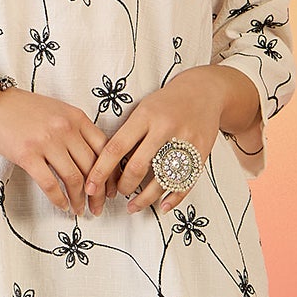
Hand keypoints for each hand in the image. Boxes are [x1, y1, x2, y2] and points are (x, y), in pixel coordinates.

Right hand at [0, 87, 110, 216]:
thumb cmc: (27, 111)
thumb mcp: (60, 112)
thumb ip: (78, 131)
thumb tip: (96, 161)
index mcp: (77, 118)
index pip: (104, 149)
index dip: (111, 173)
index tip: (111, 189)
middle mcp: (65, 129)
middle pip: (92, 167)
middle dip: (98, 193)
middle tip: (98, 207)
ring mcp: (46, 142)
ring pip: (73, 178)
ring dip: (79, 199)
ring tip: (80, 210)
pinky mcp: (28, 155)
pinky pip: (49, 183)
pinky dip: (59, 199)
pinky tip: (62, 206)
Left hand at [81, 69, 229, 217]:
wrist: (205, 91)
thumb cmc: (166, 103)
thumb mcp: (143, 109)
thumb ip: (128, 134)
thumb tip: (105, 166)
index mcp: (145, 116)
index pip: (116, 147)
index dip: (101, 170)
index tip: (91, 187)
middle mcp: (165, 128)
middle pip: (138, 166)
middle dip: (124, 186)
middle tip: (118, 193)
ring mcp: (185, 141)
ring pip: (161, 180)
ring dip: (144, 199)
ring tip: (133, 206)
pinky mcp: (202, 151)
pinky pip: (186, 182)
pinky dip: (173, 198)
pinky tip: (162, 206)